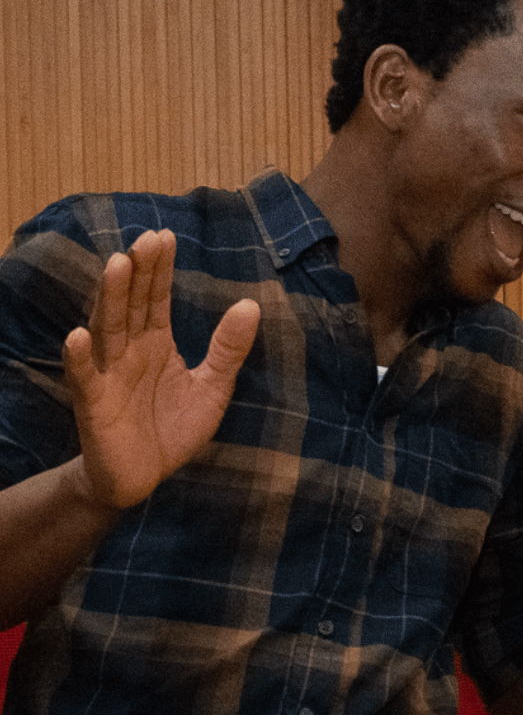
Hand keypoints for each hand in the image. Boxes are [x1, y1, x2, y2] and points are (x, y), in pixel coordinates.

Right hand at [61, 229, 257, 510]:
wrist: (144, 478)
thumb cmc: (173, 429)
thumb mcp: (212, 388)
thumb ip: (228, 349)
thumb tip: (251, 303)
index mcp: (155, 343)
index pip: (155, 298)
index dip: (159, 269)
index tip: (165, 236)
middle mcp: (128, 351)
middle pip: (130, 305)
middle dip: (137, 273)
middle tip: (146, 239)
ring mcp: (108, 374)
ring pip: (107, 330)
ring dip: (109, 298)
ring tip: (117, 265)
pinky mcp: (94, 404)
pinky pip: (85, 377)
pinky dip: (81, 358)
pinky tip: (80, 335)